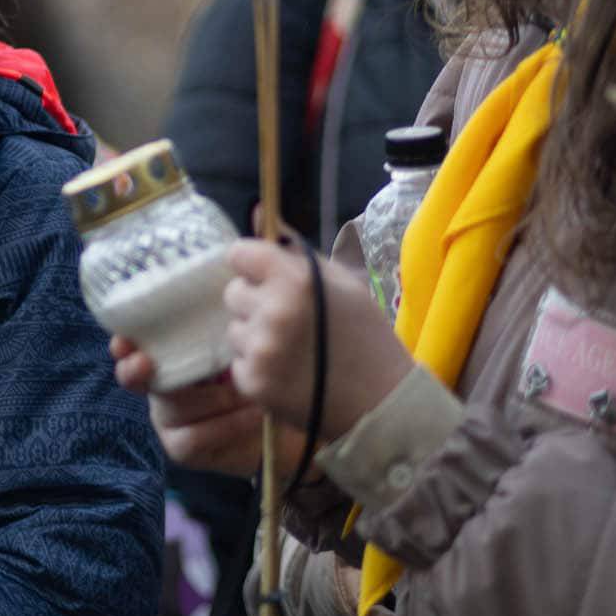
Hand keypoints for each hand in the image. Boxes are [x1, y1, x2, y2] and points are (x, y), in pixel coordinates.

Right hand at [112, 335, 307, 479]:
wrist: (286, 422)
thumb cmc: (261, 373)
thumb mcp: (242, 344)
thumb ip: (222, 324)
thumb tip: (222, 284)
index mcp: (170, 357)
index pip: (133, 348)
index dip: (123, 345)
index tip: (124, 341)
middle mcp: (162, 388)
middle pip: (138, 379)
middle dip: (135, 370)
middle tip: (145, 362)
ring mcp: (168, 420)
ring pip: (173, 407)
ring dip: (215, 398)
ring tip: (247, 392)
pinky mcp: (181, 448)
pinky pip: (194, 436)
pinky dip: (227, 425)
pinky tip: (252, 415)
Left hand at [223, 239, 412, 442]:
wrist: (382, 402)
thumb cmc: (366, 335)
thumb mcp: (342, 282)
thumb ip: (295, 249)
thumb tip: (258, 213)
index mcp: (295, 279)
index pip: (238, 253)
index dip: (252, 265)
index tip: (266, 276)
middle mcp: (273, 311)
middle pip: (233, 292)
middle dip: (254, 301)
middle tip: (288, 318)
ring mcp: (260, 349)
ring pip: (235, 329)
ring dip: (255, 336)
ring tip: (293, 349)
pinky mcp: (253, 382)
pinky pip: (239, 363)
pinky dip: (257, 367)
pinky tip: (289, 372)